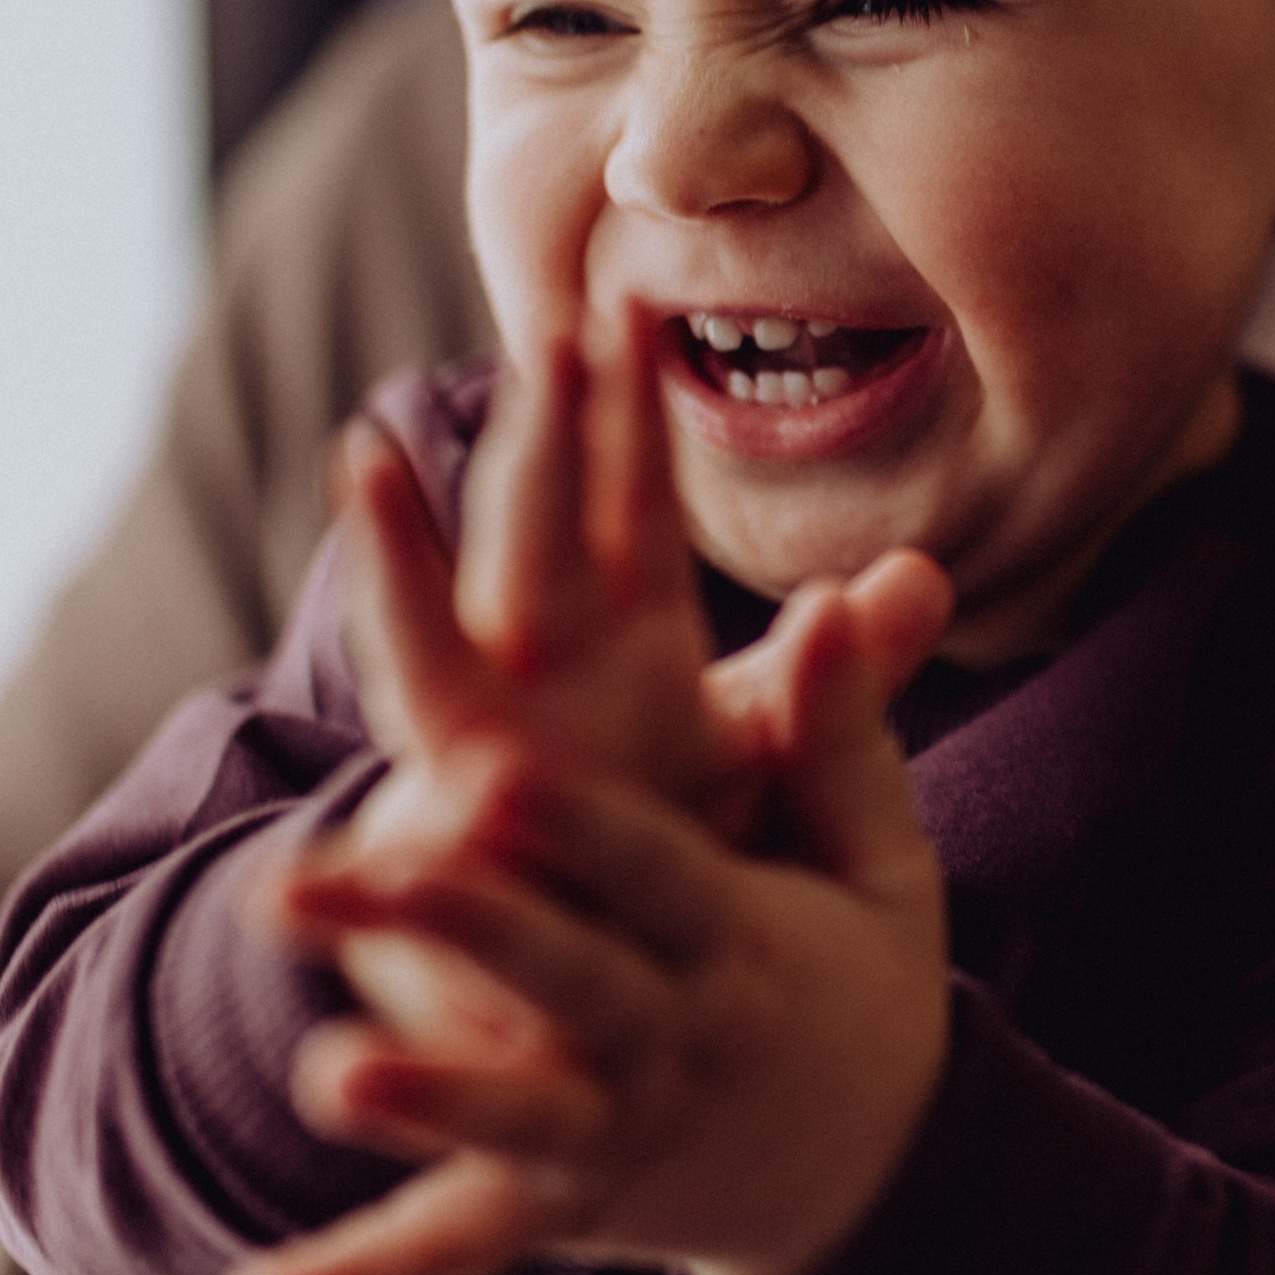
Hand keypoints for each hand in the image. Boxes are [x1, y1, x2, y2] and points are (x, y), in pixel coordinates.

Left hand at [230, 578, 950, 1274]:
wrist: (872, 1187)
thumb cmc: (854, 985)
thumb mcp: (880, 867)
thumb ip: (839, 737)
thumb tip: (832, 601)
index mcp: (739, 944)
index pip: (658, 876)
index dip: (584, 831)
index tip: (499, 770)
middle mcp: (669, 1043)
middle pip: (566, 982)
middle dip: (467, 930)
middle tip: (365, 875)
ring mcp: (610, 1137)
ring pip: (509, 1121)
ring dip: (423, 1100)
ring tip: (330, 1072)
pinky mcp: (558, 1212)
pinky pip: (451, 1250)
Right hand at [306, 302, 948, 1077]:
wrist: (574, 971)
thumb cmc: (660, 836)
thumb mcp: (761, 747)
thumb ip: (845, 676)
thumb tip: (930, 577)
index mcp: (622, 633)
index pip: (628, 502)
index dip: (630, 412)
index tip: (633, 302)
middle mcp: (537, 668)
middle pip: (533, 532)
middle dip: (540, 444)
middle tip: (551, 342)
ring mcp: (478, 750)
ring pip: (429, 639)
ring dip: (396, 555)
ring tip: (366, 465)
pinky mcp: (443, 848)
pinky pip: (394, 807)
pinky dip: (362, 783)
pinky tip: (344, 726)